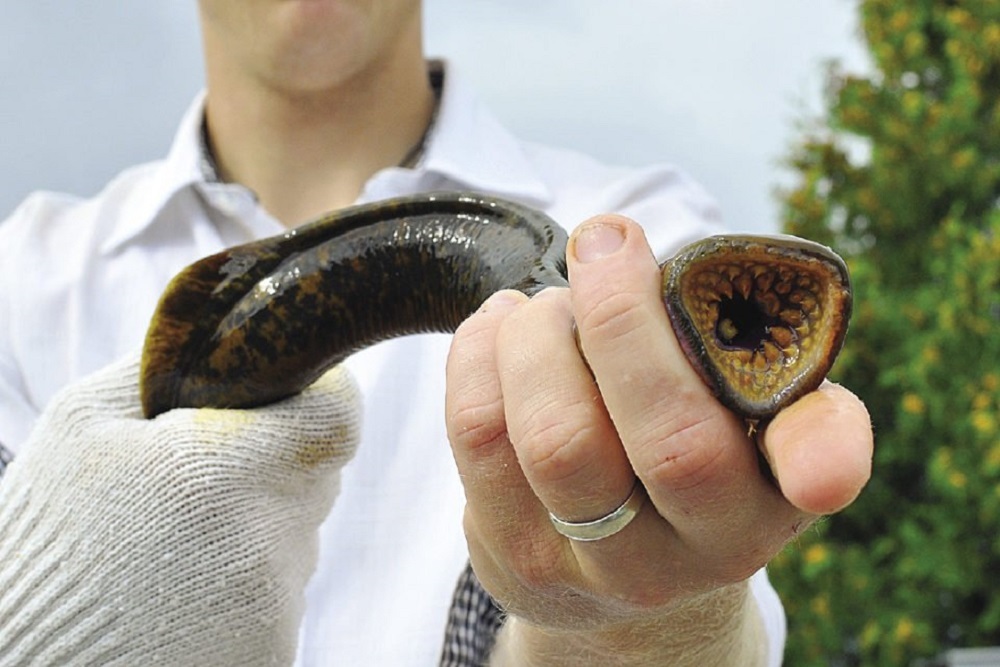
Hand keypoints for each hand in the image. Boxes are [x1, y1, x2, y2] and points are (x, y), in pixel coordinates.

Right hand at [0, 353, 359, 665]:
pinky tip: (191, 585)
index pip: (336, 415)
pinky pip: (283, 587)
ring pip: (299, 530)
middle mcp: (263, 546)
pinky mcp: (274, 652)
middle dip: (274, 456)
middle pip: (316, 471)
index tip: (283, 393)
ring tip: (182, 536)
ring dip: (257, 518)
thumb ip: (174, 360)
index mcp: (219, 475)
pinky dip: (248, 576)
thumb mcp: (85, 420)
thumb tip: (239, 330)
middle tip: (204, 471)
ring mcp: (273, 609)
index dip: (317, 394)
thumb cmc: (49, 530)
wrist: (27, 657)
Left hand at [445, 215, 872, 665]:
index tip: (819, 467)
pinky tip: (502, 331)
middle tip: (602, 243)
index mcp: (771, 495)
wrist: (618, 554)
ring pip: (556, 436)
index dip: (827, 459)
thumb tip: (704, 279)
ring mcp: (597, 564)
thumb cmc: (683, 445)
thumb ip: (749, 354)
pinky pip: (479, 432)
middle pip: (668, 441)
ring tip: (545, 309)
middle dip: (621, 316)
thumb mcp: (741, 415)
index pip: (809, 474)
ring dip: (539, 335)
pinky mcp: (512, 553)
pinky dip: (480, 352)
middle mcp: (697, 549)